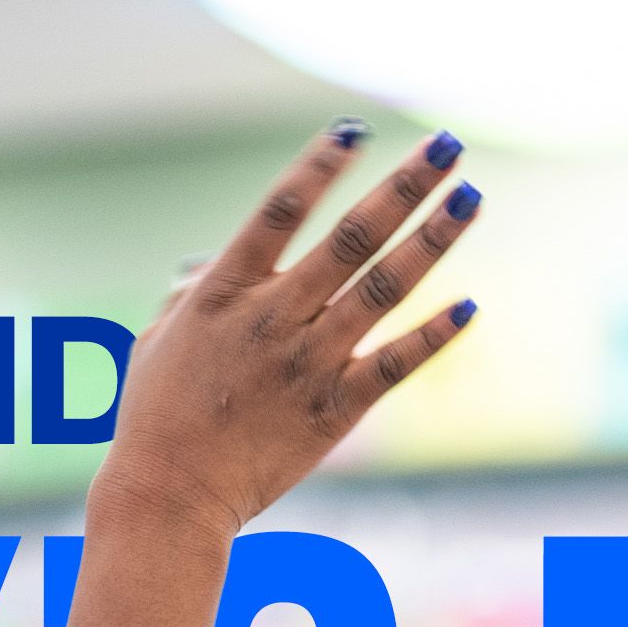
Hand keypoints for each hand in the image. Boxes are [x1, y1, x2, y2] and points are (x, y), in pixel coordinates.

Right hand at [94, 121, 480, 542]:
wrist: (170, 497)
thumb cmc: (156, 415)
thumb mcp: (160, 337)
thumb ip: (194, 289)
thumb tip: (210, 258)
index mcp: (225, 290)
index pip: (280, 208)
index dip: (321, 165)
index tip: (358, 129)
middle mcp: (273, 317)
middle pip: (351, 237)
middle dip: (404, 186)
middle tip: (447, 144)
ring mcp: (307, 363)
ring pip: (382, 289)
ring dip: (433, 240)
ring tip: (471, 198)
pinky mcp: (335, 410)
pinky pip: (394, 364)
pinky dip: (433, 335)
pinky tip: (470, 305)